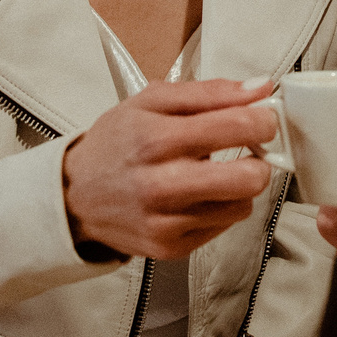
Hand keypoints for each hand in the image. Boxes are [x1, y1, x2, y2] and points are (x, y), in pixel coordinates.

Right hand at [60, 77, 278, 260]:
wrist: (73, 196)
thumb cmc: (115, 143)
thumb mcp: (151, 101)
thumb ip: (210, 92)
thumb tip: (260, 88)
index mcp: (157, 139)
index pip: (237, 127)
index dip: (263, 120)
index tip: (263, 118)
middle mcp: (162, 185)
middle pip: (249, 178)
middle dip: (260, 160)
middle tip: (248, 150)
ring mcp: (166, 222)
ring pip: (242, 205)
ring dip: (238, 186)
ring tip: (213, 173)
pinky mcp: (170, 248)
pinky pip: (223, 226)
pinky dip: (219, 207)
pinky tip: (196, 195)